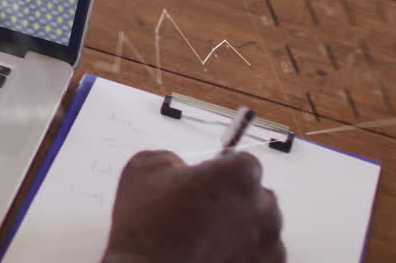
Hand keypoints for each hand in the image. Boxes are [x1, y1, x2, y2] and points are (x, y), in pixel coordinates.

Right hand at [101, 149, 284, 262]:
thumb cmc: (146, 228)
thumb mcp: (144, 168)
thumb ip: (174, 159)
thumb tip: (182, 169)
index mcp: (237, 175)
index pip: (244, 162)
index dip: (222, 170)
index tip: (208, 180)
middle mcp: (262, 206)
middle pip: (256, 194)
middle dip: (233, 200)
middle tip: (200, 211)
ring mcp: (268, 242)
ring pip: (260, 227)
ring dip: (239, 229)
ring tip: (204, 239)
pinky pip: (260, 255)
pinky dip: (243, 255)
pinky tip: (214, 254)